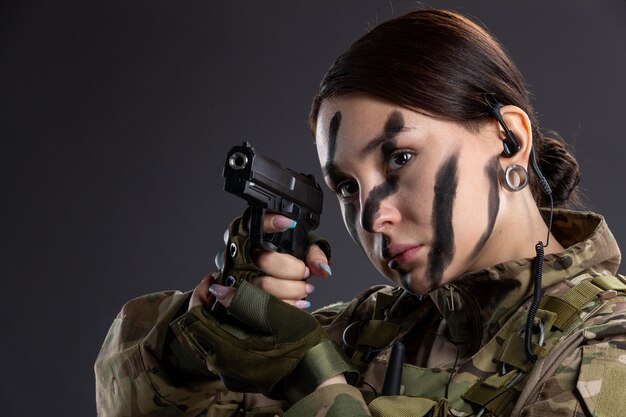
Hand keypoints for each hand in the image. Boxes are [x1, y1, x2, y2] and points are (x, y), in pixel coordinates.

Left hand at [173, 277, 354, 400]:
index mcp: (227, 350)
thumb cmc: (302, 347)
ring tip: (236, 296)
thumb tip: (218, 288)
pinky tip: (244, 316)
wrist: (317, 377)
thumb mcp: (279, 316)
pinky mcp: (237, 374)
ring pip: (210, 336)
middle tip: (226, 282)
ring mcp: (228, 372)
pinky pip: (222, 347)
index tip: (213, 277)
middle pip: (200, 326)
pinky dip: (228, 328)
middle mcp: (221, 365)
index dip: (201, 294)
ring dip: (219, 314)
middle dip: (210, 302)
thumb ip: (247, 300)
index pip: (194, 318)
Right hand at [190, 213, 331, 310]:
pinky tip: (298, 303)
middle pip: (264, 260)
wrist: (271, 284)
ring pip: (263, 285)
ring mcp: (237, 277)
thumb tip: (322, 269)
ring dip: (290, 290)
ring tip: (305, 289)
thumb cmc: (285, 265)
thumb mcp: (302, 253)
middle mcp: (241, 254)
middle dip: (290, 269)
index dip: (269, 222)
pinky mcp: (239, 298)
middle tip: (305, 273)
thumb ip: (315, 255)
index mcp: (254, 237)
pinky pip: (260, 305)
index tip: (289, 223)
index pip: (254, 224)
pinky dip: (284, 306)